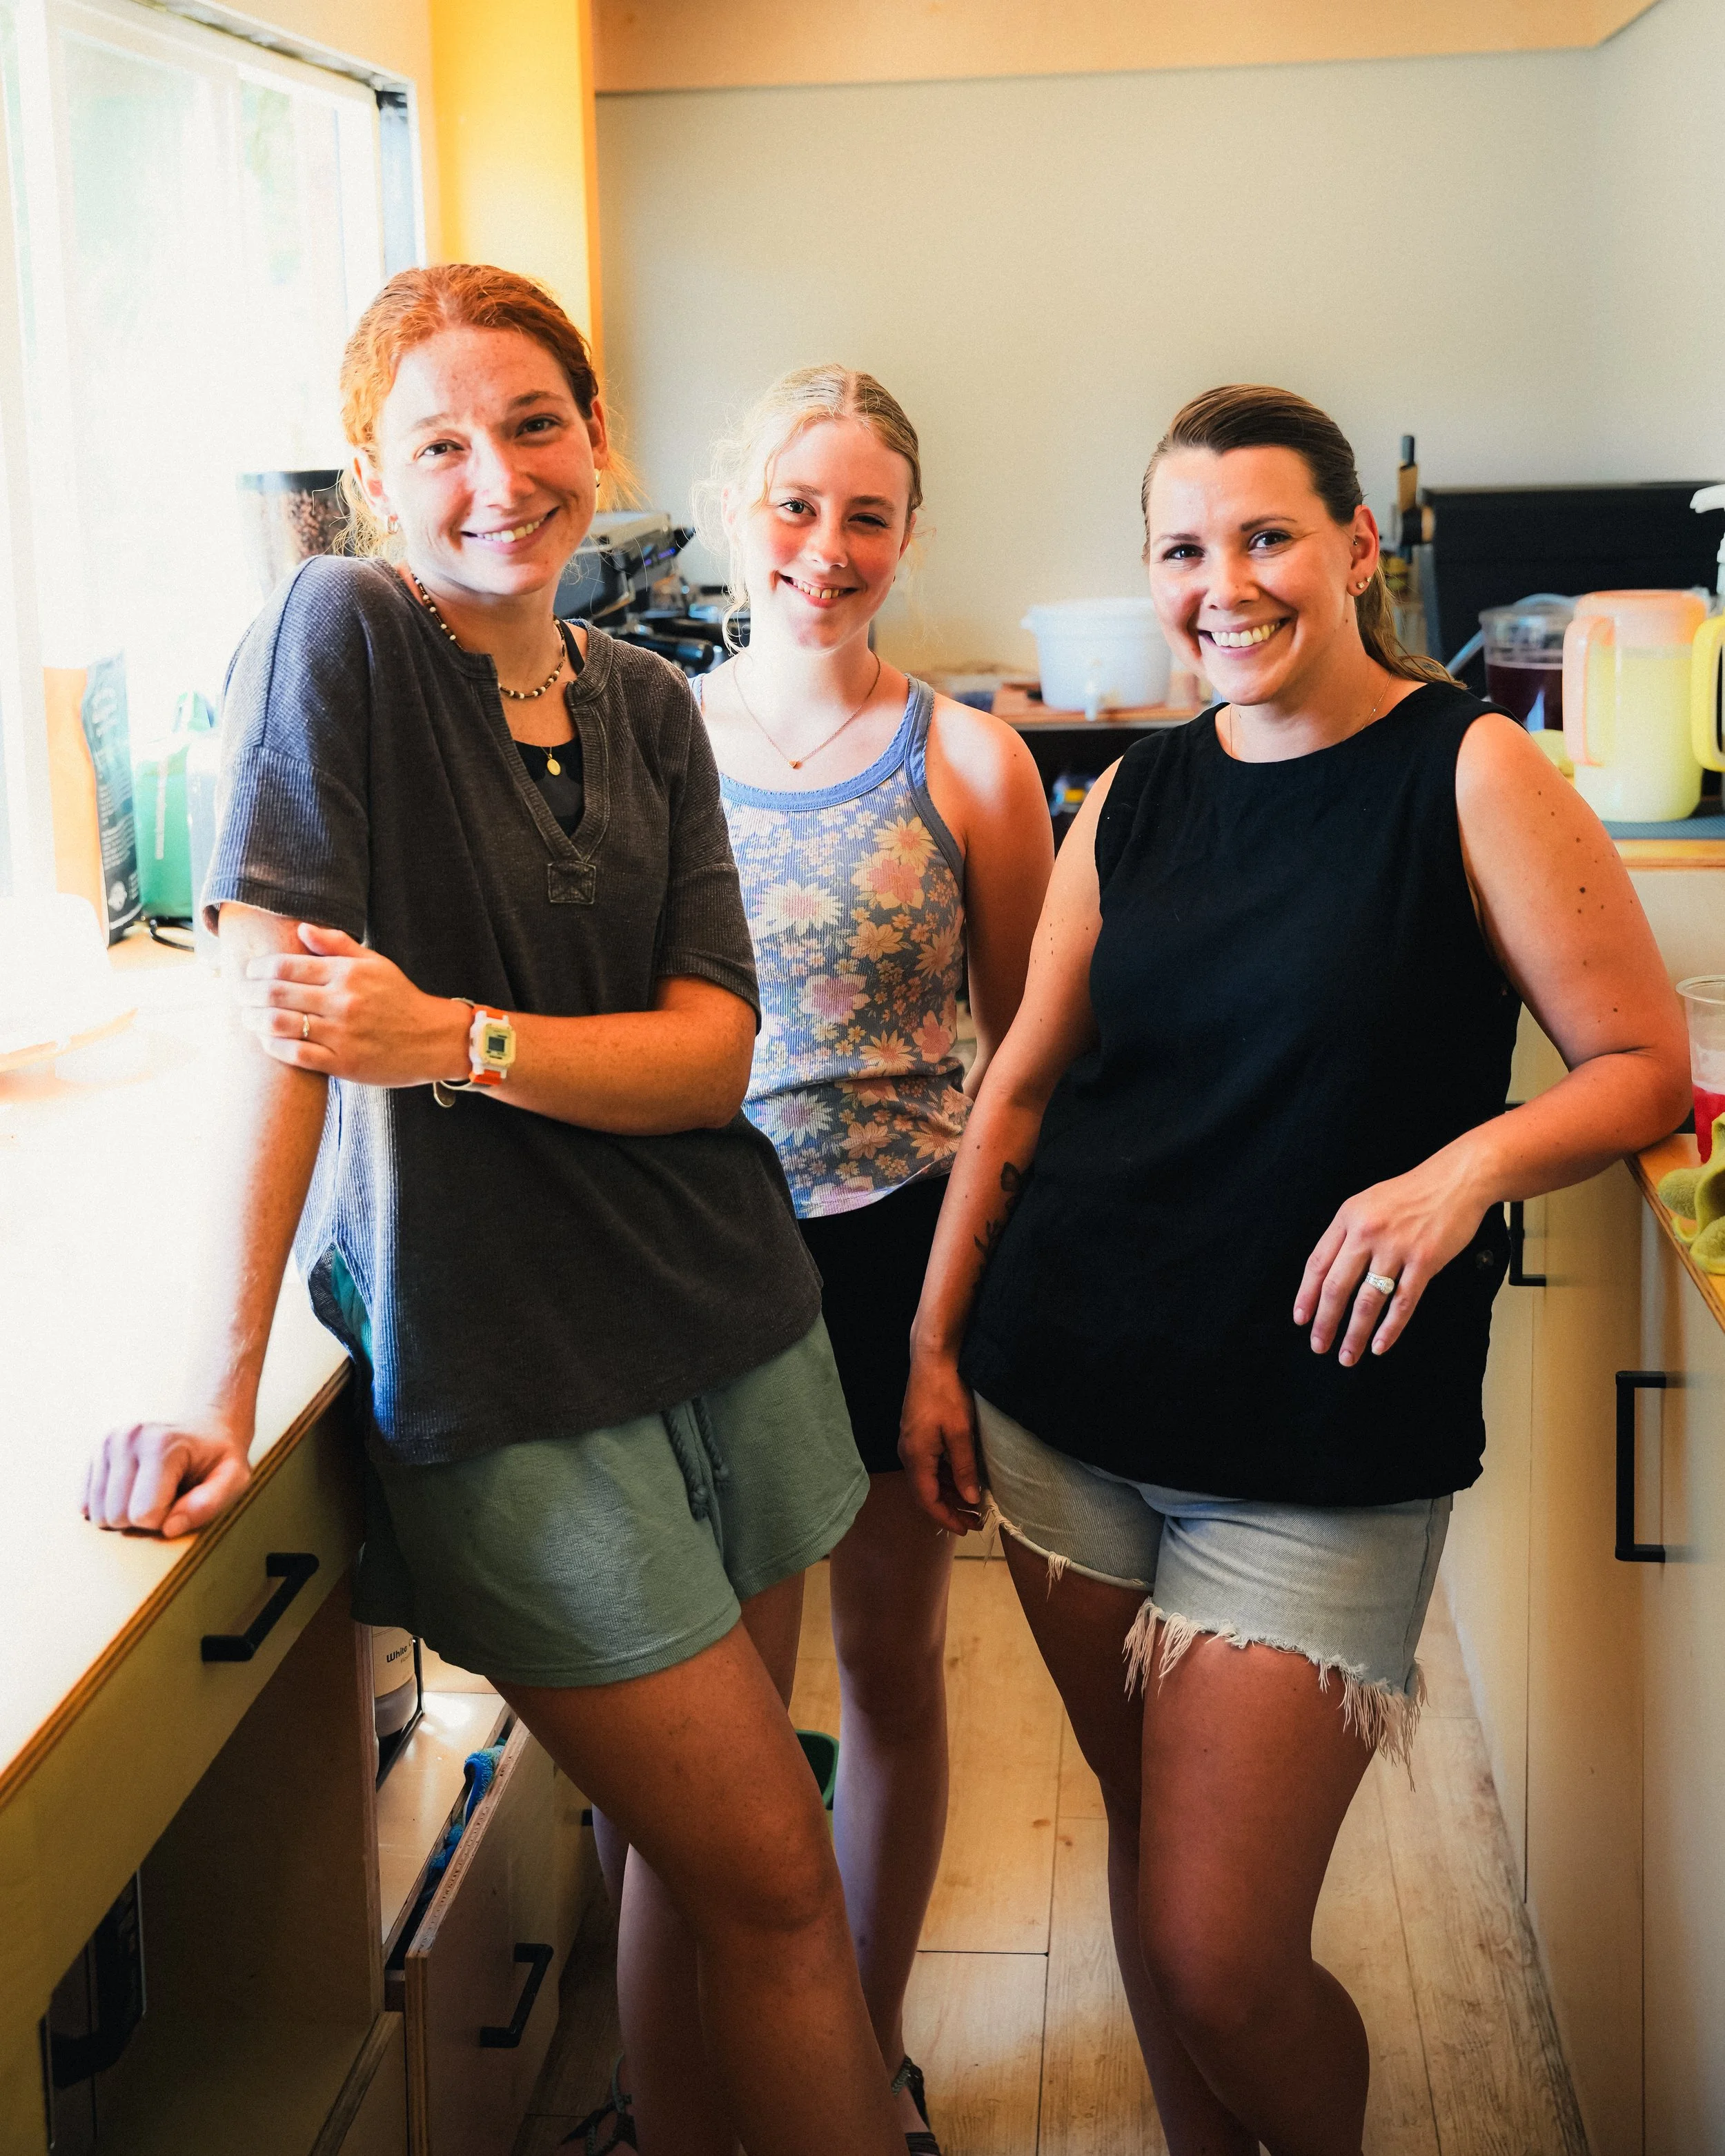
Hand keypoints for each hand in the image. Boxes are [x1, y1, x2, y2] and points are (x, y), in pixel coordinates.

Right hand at [83, 1422, 252, 1538]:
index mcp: (162, 1445)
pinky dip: (110, 1506)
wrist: (208, 1427)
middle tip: (168, 1497)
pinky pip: (86, 1503)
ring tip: (152, 1491)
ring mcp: (108, 1442)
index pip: (144, 1514)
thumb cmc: (219, 1459)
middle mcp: (128, 1438)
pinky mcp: (96, 1450)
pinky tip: (134, 1489)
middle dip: (143, 1520)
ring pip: (97, 1513)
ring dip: (126, 1514)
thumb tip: (168, 1528)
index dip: (166, 1520)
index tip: (183, 1501)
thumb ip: (209, 1504)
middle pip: (116, 1516)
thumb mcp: (234, 1480)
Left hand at [240, 924, 468, 1086]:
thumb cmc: (400, 999)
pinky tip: (268, 1041)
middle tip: (239, 995)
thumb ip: (337, 944)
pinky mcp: (344, 1064)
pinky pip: (297, 1055)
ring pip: (279, 1024)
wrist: (434, 1040)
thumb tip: (302, 929)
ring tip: (248, 1018)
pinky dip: (274, 1047)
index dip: (258, 968)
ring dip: (254, 1020)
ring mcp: (342, 1035)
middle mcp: (343, 1002)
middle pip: (275, 994)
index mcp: (347, 974)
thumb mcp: (375, 963)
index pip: (286, 965)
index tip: (249, 972)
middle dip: (248, 994)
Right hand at [899, 1347, 985, 1534]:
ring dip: (950, 1493)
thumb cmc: (947, 1393)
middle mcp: (908, 1453)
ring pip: (929, 1479)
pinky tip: (964, 1478)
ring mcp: (911, 1443)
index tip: (967, 1530)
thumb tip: (970, 1499)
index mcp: (916, 1457)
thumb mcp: (961, 1433)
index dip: (946, 1519)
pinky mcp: (917, 1433)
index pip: (927, 1500)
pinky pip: (930, 1465)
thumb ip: (964, 1468)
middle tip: (976, 1520)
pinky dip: (946, 1476)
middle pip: (926, 1492)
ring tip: (974, 1503)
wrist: (932, 1359)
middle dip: (950, 1509)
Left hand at [1295, 1142, 1491, 1365]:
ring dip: (1355, 1333)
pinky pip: (1403, 1302)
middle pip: (1336, 1287)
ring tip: (1347, 1355)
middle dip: (1325, 1322)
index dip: (1306, 1295)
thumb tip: (1330, 1273)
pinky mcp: (1424, 1261)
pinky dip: (1390, 1328)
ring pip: (1367, 1301)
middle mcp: (1367, 1233)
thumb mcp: (1368, 1202)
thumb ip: (1349, 1234)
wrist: (1458, 1179)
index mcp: (1348, 1218)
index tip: (1301, 1318)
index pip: (1317, 1263)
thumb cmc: (1413, 1193)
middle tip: (1319, 1345)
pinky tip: (1380, 1345)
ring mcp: (1396, 1247)